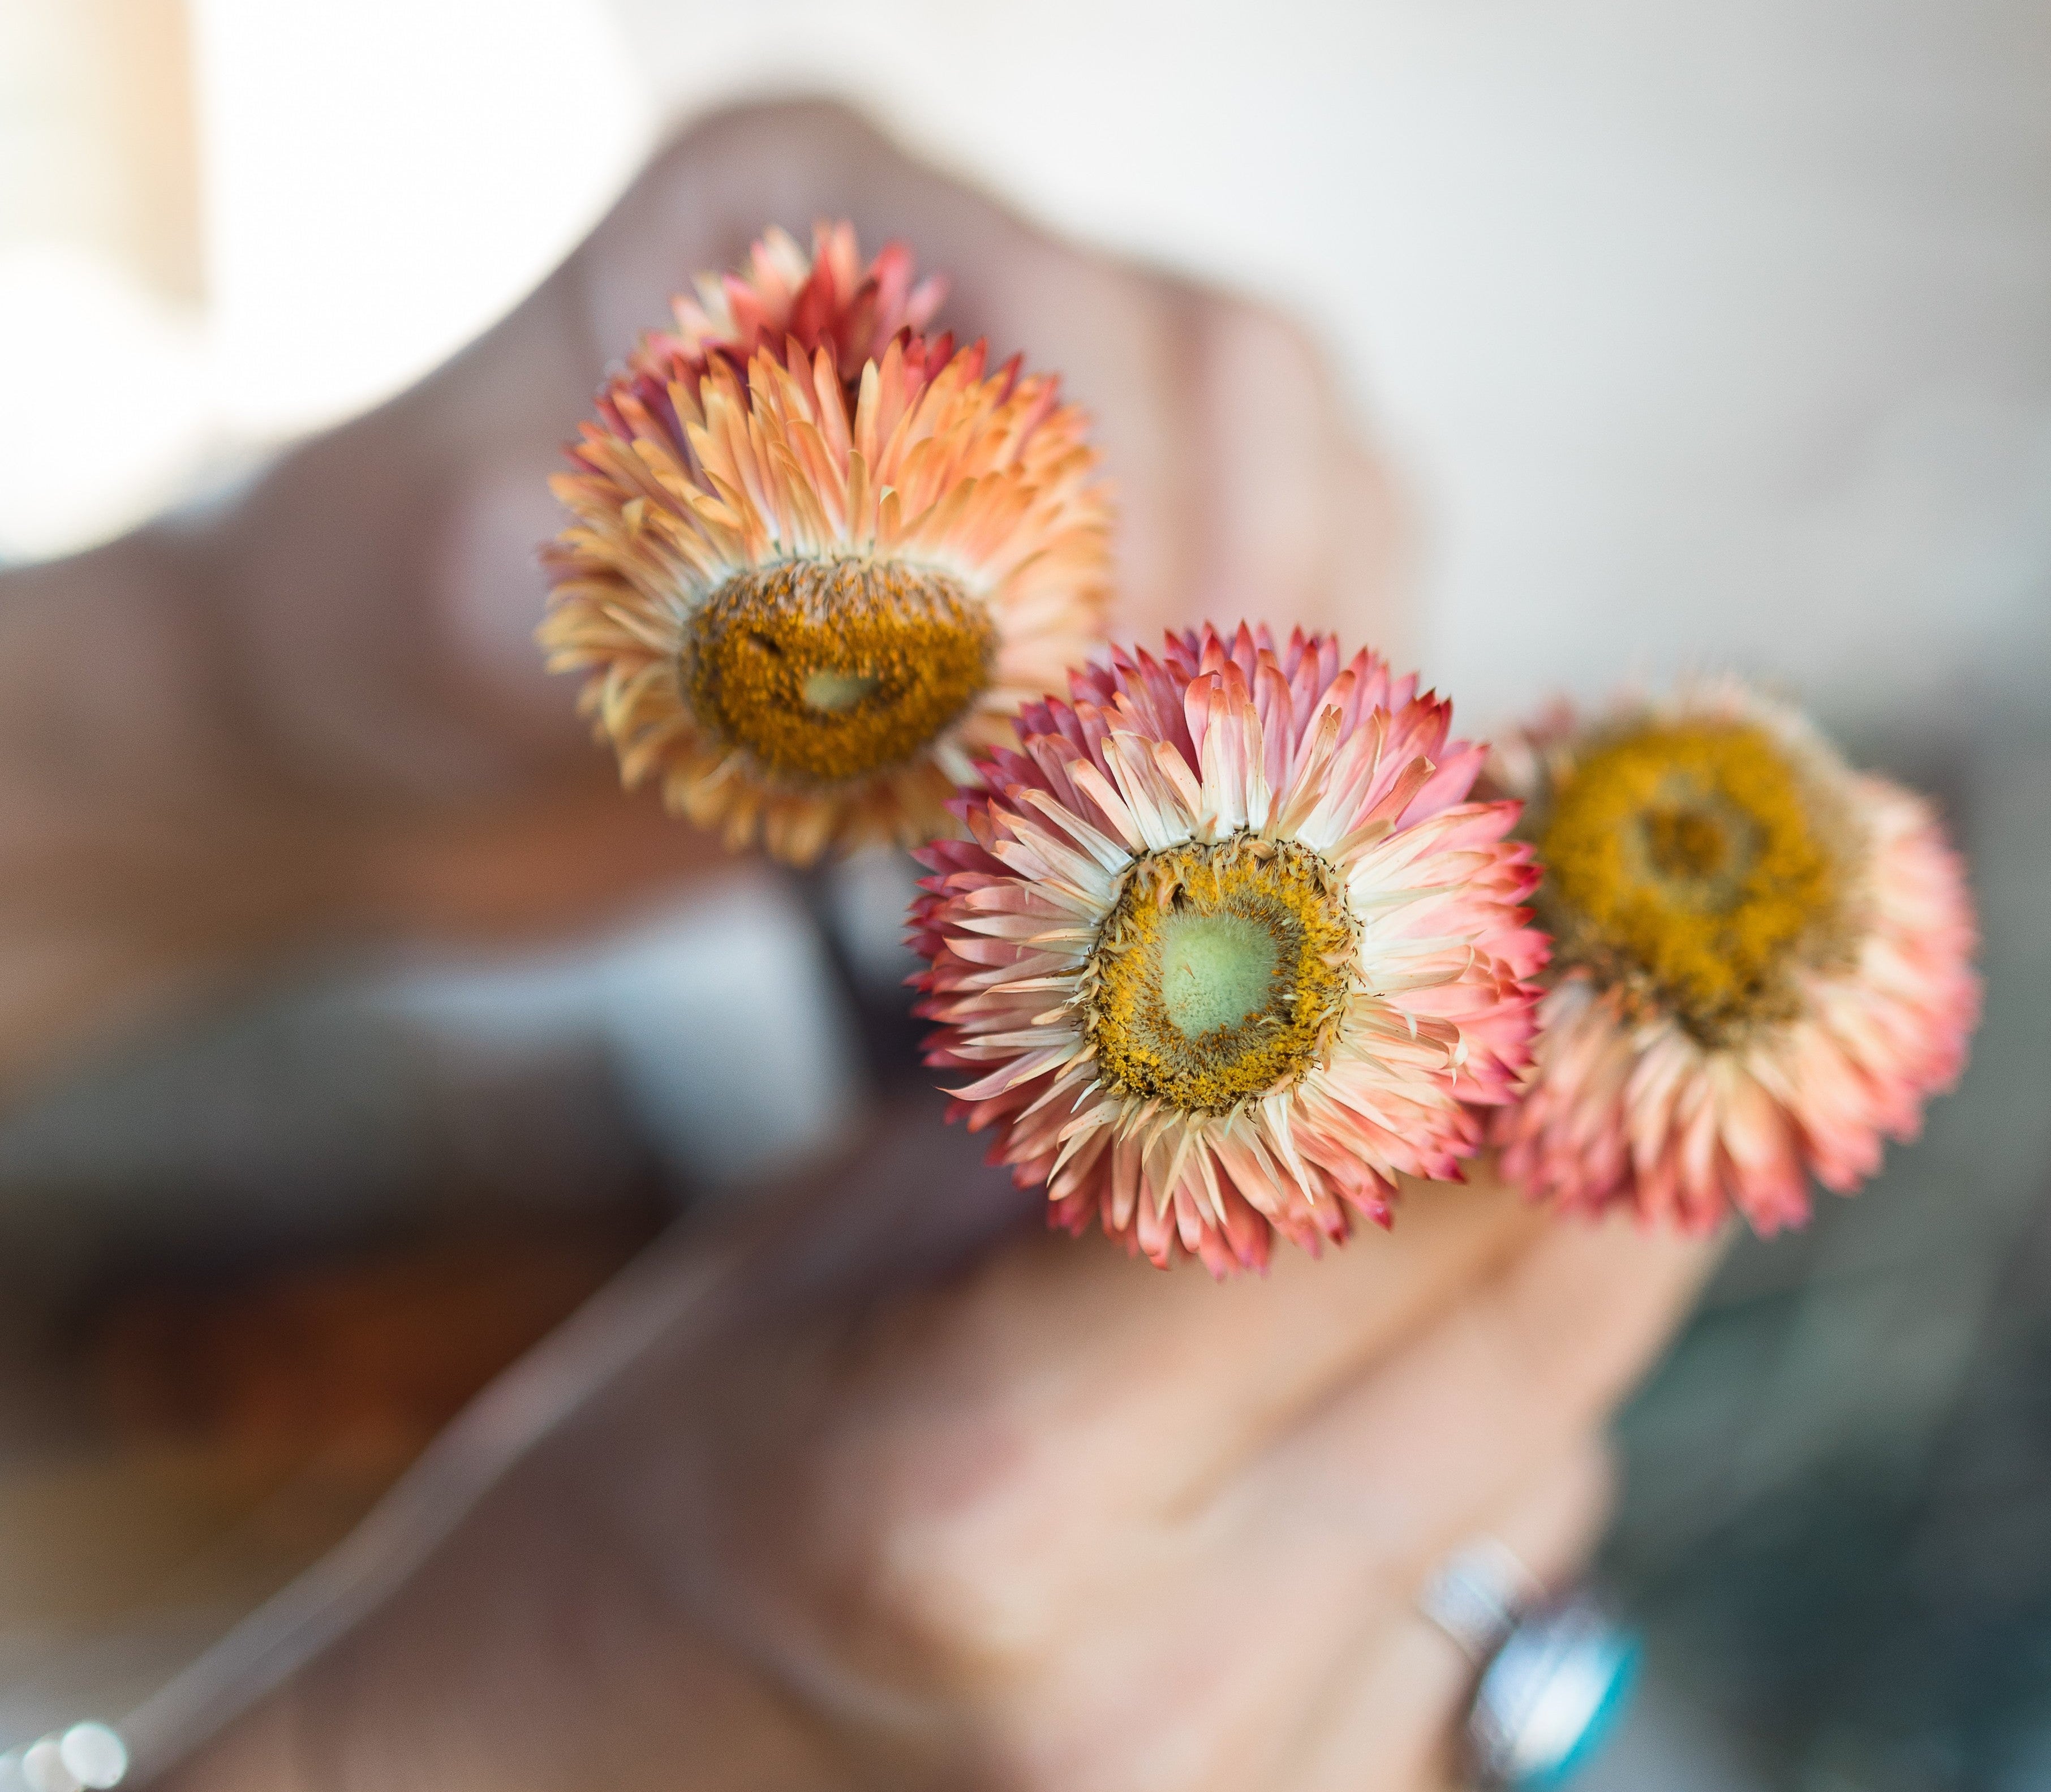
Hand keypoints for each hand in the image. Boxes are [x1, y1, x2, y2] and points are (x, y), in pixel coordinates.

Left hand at [0, 100, 1404, 1092]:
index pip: (1055, 291)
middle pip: (1235, 363)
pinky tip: (1225, 809)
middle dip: (1244, 576)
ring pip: (1301, 464)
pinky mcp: (1073, 561)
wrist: (403, 756)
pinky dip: (1289, 693)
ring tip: (1220, 809)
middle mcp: (950, 285)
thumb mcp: (410, 597)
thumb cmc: (382, 645)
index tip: (1078, 705)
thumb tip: (787, 601)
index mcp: (791, 210)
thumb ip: (558, 576)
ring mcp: (1039, 421)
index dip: (1116, 492)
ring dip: (1299, 641)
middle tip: (1170, 778)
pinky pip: (1277, 583)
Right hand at [123, 1116, 1712, 1791]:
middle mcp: (1144, 1718)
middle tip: (1571, 1087)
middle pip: (1535, 1373)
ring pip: (1543, 1535)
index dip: (1532, 1058)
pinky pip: (1491, 1709)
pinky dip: (1439, 1595)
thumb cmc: (634, 1519)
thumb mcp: (818, 1260)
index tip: (1600, 965)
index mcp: (986, 1485)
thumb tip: (1343, 992)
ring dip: (1488, 1406)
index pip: (1394, 1203)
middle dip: (1575, 1202)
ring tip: (1331, 1357)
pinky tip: (1284, 1567)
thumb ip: (1100, 1124)